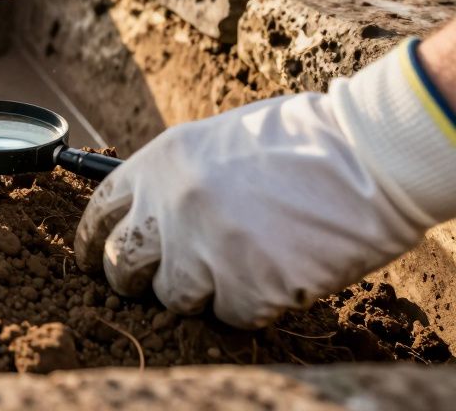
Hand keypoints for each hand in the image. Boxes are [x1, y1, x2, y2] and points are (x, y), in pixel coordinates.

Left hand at [75, 40, 455, 327]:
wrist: (364, 155)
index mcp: (157, 164)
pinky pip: (232, 316)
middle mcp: (169, 207)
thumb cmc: (299, 141)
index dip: (93, 241)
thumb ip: (175, 179)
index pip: (99, 213)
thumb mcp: (215, 141)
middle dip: (135, 279)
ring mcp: (204, 250)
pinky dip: (253, 305)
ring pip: (174, 298)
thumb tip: (149, 219)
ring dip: (202, 292)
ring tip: (241, 263)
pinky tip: (277, 274)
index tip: (92, 259)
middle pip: (123, 265)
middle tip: (160, 281)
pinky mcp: (245, 288)